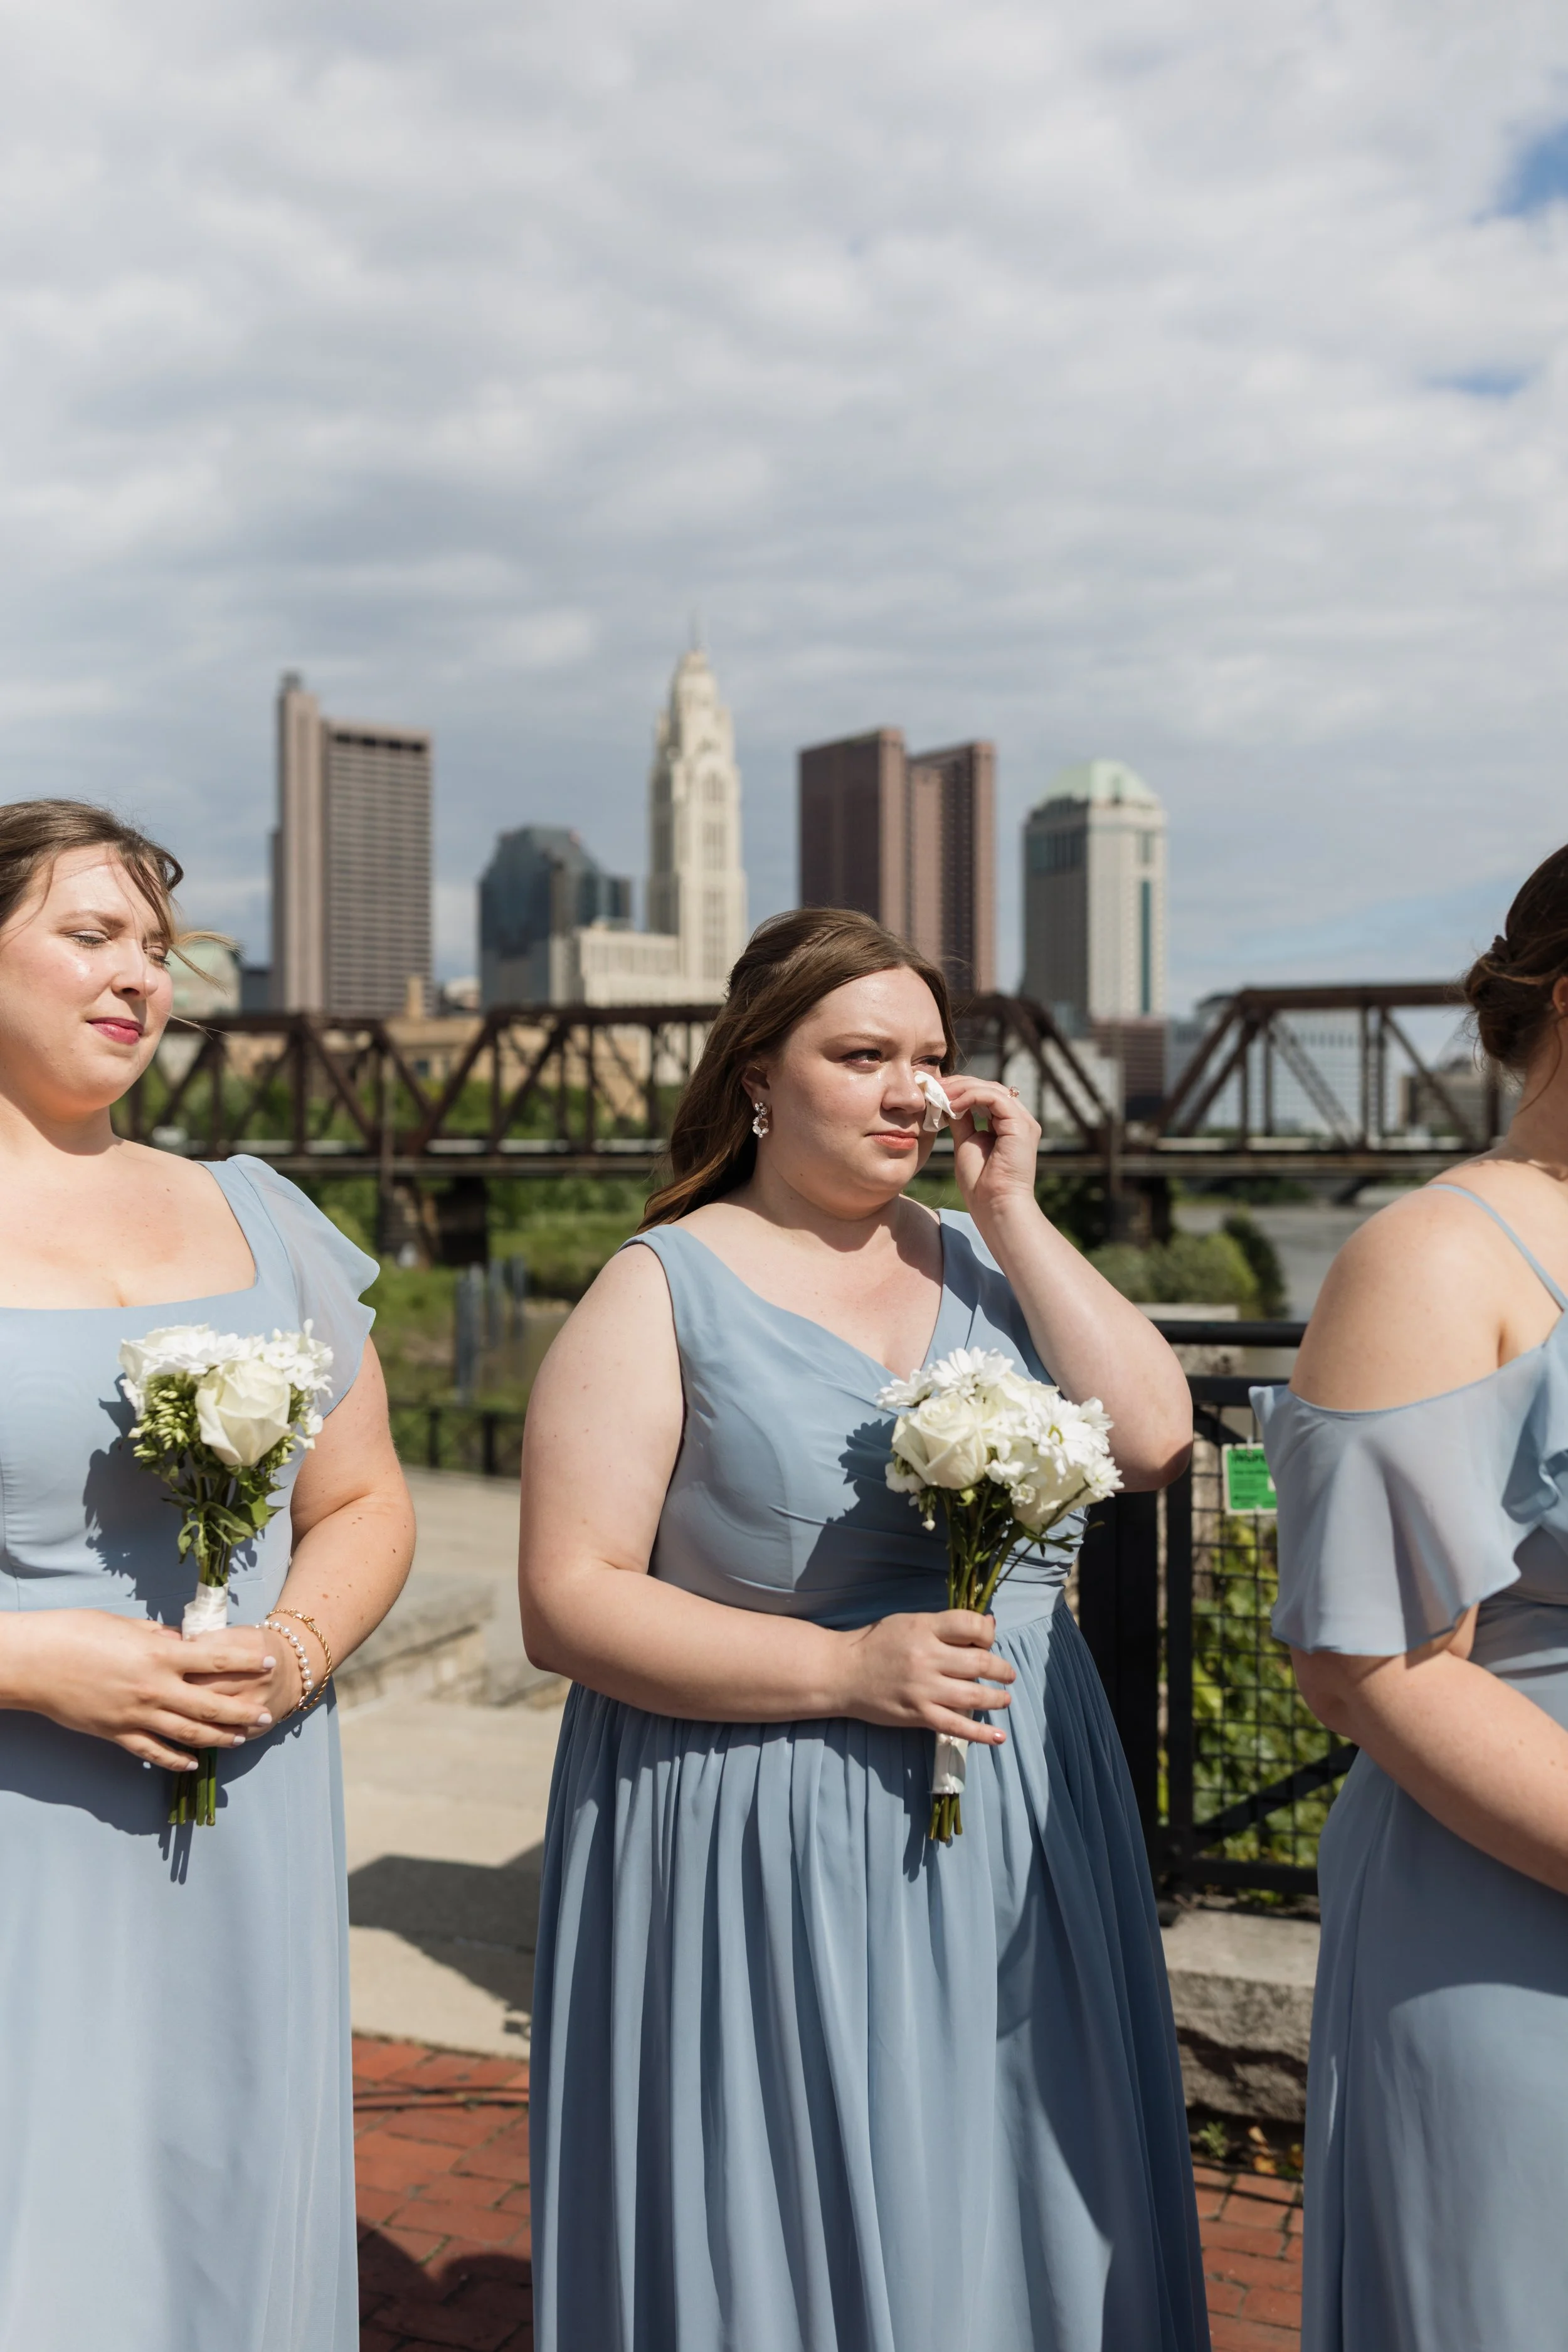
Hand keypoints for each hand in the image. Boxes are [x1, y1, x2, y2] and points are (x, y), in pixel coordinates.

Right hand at [0, 1611, 283, 1771]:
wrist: (35, 1662)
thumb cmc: (77, 1632)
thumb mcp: (125, 1625)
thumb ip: (157, 1636)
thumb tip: (181, 1642)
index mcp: (159, 1654)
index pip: (217, 1659)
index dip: (246, 1663)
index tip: (269, 1664)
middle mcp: (154, 1688)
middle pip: (210, 1704)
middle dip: (241, 1712)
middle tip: (264, 1716)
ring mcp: (135, 1715)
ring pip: (187, 1733)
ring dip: (217, 1738)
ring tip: (240, 1740)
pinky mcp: (115, 1734)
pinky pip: (152, 1751)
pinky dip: (175, 1759)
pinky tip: (192, 1762)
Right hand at [839, 1610, 1014, 1742]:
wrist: (841, 1673)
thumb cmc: (875, 1643)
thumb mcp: (908, 1622)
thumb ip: (945, 1626)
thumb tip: (988, 1627)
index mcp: (924, 1627)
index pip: (971, 1625)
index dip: (988, 1633)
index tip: (989, 1641)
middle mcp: (926, 1656)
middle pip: (979, 1661)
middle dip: (1001, 1669)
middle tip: (1008, 1674)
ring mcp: (923, 1688)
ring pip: (973, 1694)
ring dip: (997, 1698)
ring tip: (1004, 1699)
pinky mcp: (917, 1714)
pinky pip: (955, 1725)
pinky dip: (980, 1733)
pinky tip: (997, 1737)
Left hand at [941, 1076, 1040, 1225]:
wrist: (995, 1206)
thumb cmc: (980, 1183)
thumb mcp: (966, 1142)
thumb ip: (962, 1120)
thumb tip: (949, 1101)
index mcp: (1008, 1124)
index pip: (985, 1095)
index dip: (960, 1090)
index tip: (934, 1091)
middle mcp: (1019, 1120)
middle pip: (989, 1088)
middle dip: (959, 1085)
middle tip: (933, 1086)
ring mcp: (1023, 1121)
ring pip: (992, 1089)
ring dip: (962, 1088)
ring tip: (939, 1093)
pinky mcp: (1022, 1125)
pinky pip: (994, 1098)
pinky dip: (971, 1096)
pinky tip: (953, 1104)